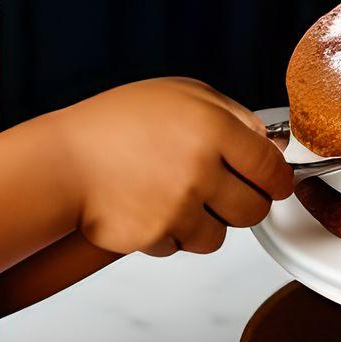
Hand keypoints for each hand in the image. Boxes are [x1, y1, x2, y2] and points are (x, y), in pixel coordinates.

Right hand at [52, 77, 292, 257]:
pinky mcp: (156, 236)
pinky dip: (171, 235)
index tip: (273, 183)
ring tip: (176, 197)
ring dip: (205, 223)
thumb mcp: (182, 94)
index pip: (272, 168)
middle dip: (244, 204)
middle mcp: (200, 168)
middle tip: (222, 191)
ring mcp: (178, 206)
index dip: (277, 179)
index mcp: (213, 127)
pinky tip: (150, 208)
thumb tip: (270, 145)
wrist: (63, 161)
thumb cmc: (118, 123)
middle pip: (255, 209)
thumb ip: (233, 115)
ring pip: (220, 236)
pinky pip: (182, 247)